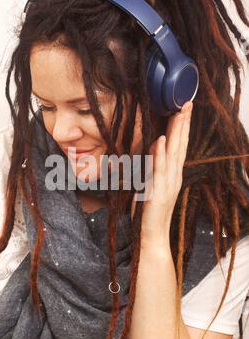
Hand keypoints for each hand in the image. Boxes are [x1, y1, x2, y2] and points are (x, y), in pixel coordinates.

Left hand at [131, 101, 193, 247]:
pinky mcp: (158, 191)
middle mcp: (174, 176)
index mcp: (173, 174)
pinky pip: (159, 169)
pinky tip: (161, 140)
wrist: (153, 235)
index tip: (184, 109)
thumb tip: (155, 146)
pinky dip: (160, 154)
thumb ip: (155, 166)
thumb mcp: (152, 184)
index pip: (180, 146)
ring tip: (178, 114)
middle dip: (184, 123)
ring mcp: (168, 184)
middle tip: (187, 103)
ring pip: (173, 153)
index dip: (182, 127)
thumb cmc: (151, 211)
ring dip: (176, 133)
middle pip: (181, 145)